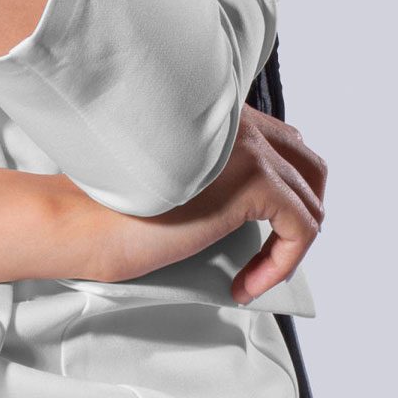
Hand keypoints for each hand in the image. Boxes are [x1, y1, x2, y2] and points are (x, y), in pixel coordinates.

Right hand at [87, 102, 327, 303]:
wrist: (87, 218)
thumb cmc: (110, 205)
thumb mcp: (172, 178)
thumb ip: (211, 170)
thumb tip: (248, 206)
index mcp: (211, 114)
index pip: (277, 140)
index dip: (280, 185)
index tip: (259, 226)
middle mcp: (234, 121)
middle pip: (306, 162)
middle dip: (304, 206)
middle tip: (278, 245)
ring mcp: (247, 148)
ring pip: (310, 200)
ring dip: (290, 245)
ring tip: (257, 272)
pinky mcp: (254, 182)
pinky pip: (302, 229)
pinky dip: (282, 264)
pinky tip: (246, 283)